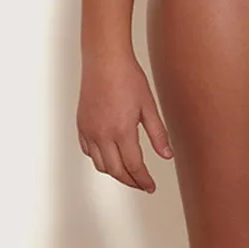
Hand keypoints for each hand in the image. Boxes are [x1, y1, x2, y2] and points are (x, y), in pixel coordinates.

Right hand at [77, 50, 172, 191]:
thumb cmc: (128, 78)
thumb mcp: (149, 107)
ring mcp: (89, 130)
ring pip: (100, 164)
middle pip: (116, 171)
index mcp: (122, 131)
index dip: (143, 180)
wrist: (105, 60)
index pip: (134, 167)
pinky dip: (99, 159)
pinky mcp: (81, 124)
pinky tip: (110, 156)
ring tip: (128, 173)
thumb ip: (158, 134)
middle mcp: (102, 134)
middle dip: (130, 181)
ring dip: (115, 172)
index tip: (150, 187)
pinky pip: (88, 151)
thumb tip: (167, 156)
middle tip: (142, 184)